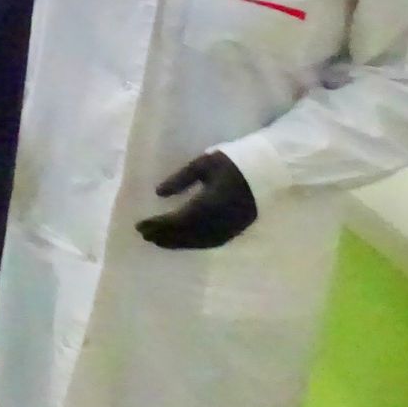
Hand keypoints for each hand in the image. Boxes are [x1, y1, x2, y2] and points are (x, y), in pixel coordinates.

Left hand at [135, 152, 257, 249]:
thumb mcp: (203, 164)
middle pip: (186, 234)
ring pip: (198, 241)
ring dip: (176, 242)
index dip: (158, 225)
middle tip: (144, 235)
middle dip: (164, 236)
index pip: (178, 220)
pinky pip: (211, 242)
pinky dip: (193, 244)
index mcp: (209, 203)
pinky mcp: (237, 230)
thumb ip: (180, 179)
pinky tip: (183, 242)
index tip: (140, 225)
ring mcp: (229, 228)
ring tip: (158, 240)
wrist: (267, 170)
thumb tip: (159, 193)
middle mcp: (219, 221)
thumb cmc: (232, 163)